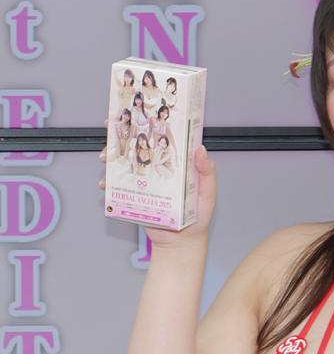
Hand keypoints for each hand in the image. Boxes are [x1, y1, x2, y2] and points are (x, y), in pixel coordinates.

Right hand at [98, 121, 216, 246]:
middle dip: (119, 134)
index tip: (134, 110)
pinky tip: (105, 184)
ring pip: (123, 163)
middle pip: (136, 144)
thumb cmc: (198, 216)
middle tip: (109, 128)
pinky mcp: (135, 196)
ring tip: (105, 157)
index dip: (147, 121)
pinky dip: (109, 184)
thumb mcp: (208, 192)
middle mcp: (157, 167)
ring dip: (110, 157)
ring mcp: (144, 181)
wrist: (183, 243)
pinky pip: (119, 187)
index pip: (159, 135)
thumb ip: (207, 172)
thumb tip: (201, 149)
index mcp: (174, 161)